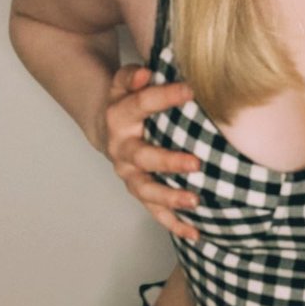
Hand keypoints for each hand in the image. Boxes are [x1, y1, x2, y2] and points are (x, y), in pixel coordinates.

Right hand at [102, 64, 200, 238]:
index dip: (165, 97)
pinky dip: (173, 223)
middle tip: (195, 163)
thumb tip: (145, 73)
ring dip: (170, 197)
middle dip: (168, 161)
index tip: (191, 90)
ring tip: (194, 202)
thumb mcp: (125, 82)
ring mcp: (130, 174)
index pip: (142, 105)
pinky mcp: (139, 192)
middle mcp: (122, 148)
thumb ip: (133, 75)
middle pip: (143, 157)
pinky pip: (155, 211)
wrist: (108, 129)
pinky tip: (195, 232)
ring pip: (147, 190)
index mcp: (120, 116)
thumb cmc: (128, 101)